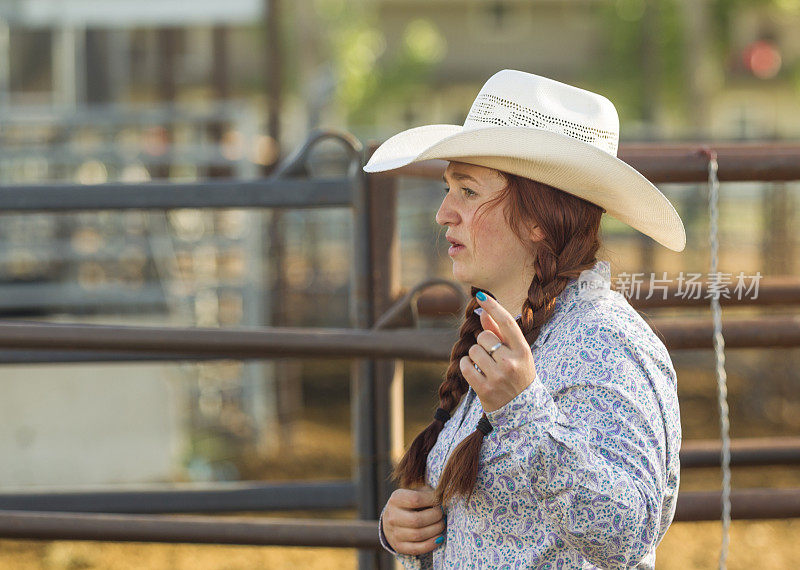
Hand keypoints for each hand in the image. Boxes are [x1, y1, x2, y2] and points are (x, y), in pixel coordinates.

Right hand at [382, 485, 445, 554]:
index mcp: (396, 499)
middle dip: (435, 517)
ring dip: (435, 530)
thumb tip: (443, 500)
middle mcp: (392, 516)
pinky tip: (439, 538)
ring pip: (418, 535)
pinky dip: (431, 544)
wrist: (392, 519)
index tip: (439, 500)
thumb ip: (428, 493)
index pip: (415, 499)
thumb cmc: (410, 503)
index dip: (431, 500)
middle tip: (442, 514)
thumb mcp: (416, 492)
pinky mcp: (399, 547)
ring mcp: (394, 533)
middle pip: (417, 520)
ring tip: (441, 524)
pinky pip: (417, 549)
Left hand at [460, 293, 537, 411]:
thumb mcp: (515, 353)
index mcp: (522, 350)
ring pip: (473, 351)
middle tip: (491, 355)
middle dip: (482, 343)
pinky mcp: (485, 389)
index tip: (481, 296)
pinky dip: (466, 366)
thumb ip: (500, 332)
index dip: (493, 307)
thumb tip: (484, 311)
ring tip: (484, 366)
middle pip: (484, 337)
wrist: (523, 409)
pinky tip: (475, 372)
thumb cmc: (518, 374)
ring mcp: (498, 377)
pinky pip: (465, 366)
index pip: (507, 322)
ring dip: (474, 355)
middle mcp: (512, 362)